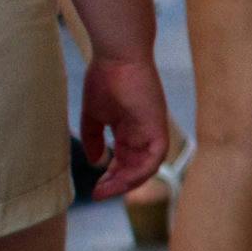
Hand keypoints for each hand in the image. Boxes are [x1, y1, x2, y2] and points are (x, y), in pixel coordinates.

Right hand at [78, 48, 171, 195]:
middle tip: (99, 193)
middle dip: (118, 184)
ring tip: (107, 189)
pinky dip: (141, 170)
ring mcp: (152, 129)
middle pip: (136, 167)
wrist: (117, 56)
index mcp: (130, 130)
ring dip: (127, 181)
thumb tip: (94, 161)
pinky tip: (122, 177)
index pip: (125, 161)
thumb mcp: (94, 115)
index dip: (112, 177)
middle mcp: (144, 133)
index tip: (95, 189)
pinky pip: (155, 155)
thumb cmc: (105, 79)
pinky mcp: (157, 125)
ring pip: (147, 166)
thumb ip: (93, 138)